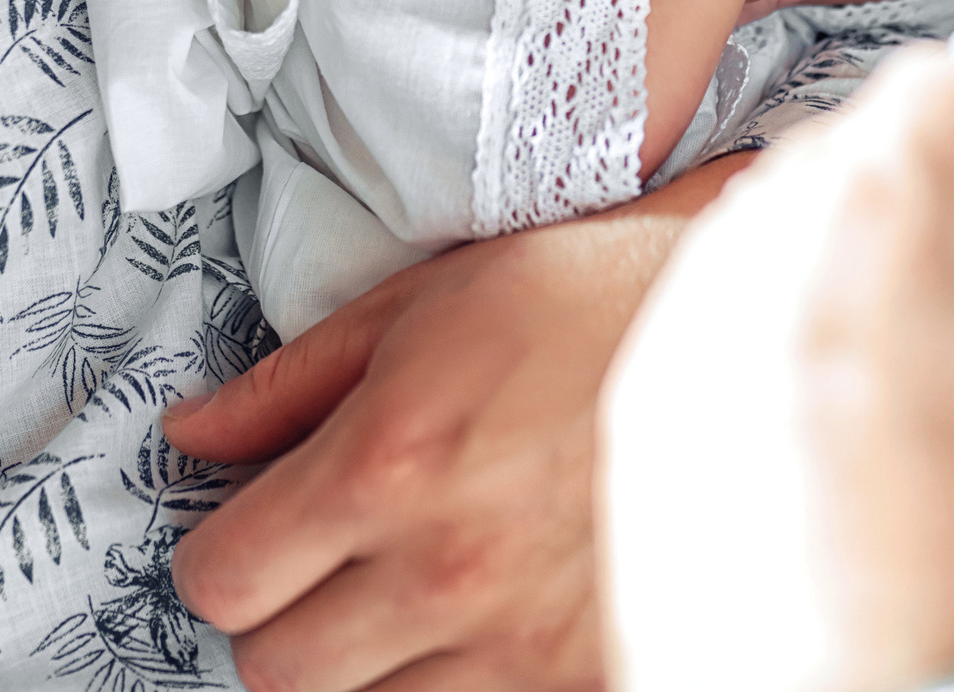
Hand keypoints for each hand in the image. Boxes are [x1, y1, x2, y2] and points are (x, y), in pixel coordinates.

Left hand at [165, 154, 756, 690]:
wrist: (763, 339)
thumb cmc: (591, 299)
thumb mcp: (428, 303)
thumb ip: (294, 380)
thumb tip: (189, 435)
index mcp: (388, 464)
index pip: (222, 581)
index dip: (221, 555)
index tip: (249, 532)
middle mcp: (447, 570)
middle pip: (274, 672)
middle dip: (281, 619)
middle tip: (326, 565)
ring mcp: (522, 644)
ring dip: (368, 664)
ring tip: (414, 587)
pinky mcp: (588, 678)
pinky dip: (458, 685)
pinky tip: (483, 620)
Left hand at [602, 46, 953, 691]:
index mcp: (894, 227)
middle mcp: (762, 254)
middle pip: (868, 144)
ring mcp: (686, 331)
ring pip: (789, 224)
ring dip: (866, 266)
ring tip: (942, 398)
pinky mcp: (644, 408)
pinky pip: (724, 313)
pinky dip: (788, 342)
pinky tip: (857, 449)